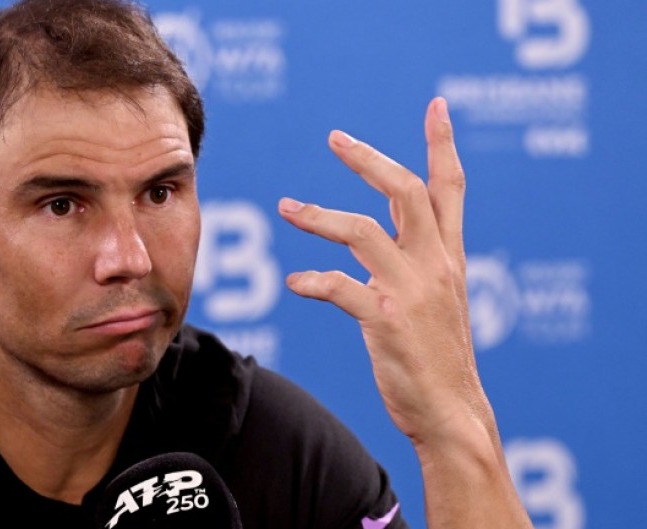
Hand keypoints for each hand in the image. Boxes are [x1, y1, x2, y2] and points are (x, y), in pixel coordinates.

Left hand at [278, 97, 489, 444]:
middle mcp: (435, 265)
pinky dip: (312, 281)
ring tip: (285, 207)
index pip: (450, 189)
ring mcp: (411, 290)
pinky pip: (338, 287)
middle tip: (335, 137)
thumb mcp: (440, 299)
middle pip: (404, 192)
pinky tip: (294, 283)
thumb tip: (378, 230)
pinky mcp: (385, 319)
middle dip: (369, 159)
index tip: (436, 106)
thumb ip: (416, 258)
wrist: (451, 412)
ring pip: (360, 231)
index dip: (442, 145)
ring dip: (318, 216)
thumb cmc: (438, 357)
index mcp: (449, 257)